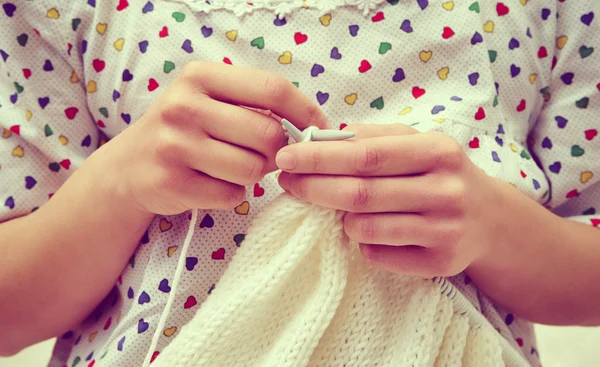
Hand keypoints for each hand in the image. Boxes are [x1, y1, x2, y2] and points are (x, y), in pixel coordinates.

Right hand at [101, 61, 328, 214]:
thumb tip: (312, 127)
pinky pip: (232, 196)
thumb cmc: (183, 130)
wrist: (128, 167)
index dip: (305, 111)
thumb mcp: (209, 100)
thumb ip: (254, 105)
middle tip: (266, 155)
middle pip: (268, 134)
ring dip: (254, 174)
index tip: (320, 128)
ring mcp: (174, 146)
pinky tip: (211, 183)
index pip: (272, 88)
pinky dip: (232, 194)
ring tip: (233, 167)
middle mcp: (184, 106)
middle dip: (278, 151)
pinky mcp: (172, 183)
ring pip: (252, 169)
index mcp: (200, 76)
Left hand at [276, 124, 493, 276]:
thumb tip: (319, 139)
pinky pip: (378, 255)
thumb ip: (372, 138)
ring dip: (339, 218)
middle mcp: (445, 191)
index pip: (366, 154)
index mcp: (437, 151)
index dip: (320, 157)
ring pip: (366, 228)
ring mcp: (445, 230)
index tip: (286, 156)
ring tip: (336, 207)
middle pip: (361, 193)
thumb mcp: (417, 143)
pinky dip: (361, 243)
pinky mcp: (440, 263)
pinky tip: (368, 231)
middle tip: (287, 181)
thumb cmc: (439, 174)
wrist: (489, 219)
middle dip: (313, 187)